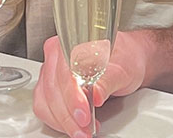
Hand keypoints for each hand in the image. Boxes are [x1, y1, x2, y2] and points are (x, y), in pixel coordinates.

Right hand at [33, 32, 147, 137]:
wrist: (128, 60)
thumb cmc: (125, 58)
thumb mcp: (124, 68)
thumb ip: (108, 80)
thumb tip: (95, 94)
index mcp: (72, 43)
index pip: (64, 73)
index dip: (72, 97)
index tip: (84, 114)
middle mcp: (57, 56)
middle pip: (52, 91)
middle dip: (68, 116)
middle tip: (85, 128)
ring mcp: (51, 73)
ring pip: (45, 103)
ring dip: (63, 122)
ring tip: (83, 131)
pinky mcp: (50, 89)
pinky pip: (45, 108)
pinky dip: (59, 122)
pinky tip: (76, 126)